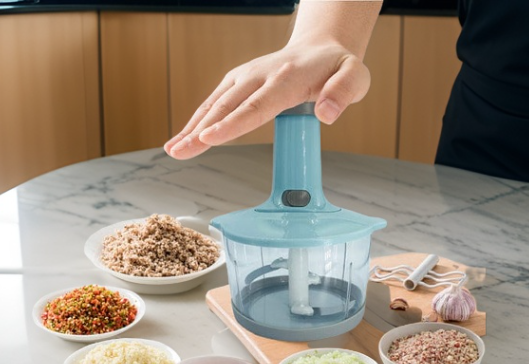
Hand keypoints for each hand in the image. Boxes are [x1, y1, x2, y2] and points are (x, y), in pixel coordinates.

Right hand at [164, 40, 370, 159]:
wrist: (320, 48)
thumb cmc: (337, 67)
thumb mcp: (355, 76)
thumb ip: (344, 92)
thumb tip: (327, 113)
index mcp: (285, 79)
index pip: (255, 106)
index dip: (232, 123)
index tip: (209, 138)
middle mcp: (259, 75)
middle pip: (226, 107)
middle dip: (200, 130)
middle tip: (179, 151)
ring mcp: (244, 77)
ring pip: (214, 104)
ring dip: (191, 127)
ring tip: (172, 150)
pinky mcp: (236, 81)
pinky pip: (213, 103)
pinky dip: (196, 121)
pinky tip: (182, 138)